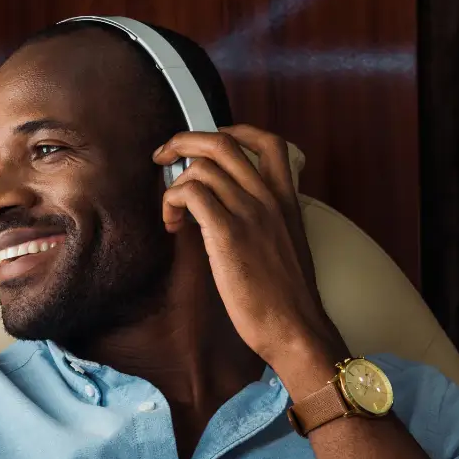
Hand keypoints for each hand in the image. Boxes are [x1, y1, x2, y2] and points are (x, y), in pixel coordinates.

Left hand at [154, 124, 344, 390]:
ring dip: (174, 184)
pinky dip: (172, 201)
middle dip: (183, 141)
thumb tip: (230, 211)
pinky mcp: (227, 234)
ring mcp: (249, 213)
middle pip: (222, 142)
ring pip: (200, 167)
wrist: (295, 328)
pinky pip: (190, 193)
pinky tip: (172, 225)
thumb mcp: (285, 244)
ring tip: (171, 213)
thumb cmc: (286, 297)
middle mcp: (269, 197)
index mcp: (286, 199)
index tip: (206, 143)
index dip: (232, 131)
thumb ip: (265, 220)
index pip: (268, 141)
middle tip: (163, 157)